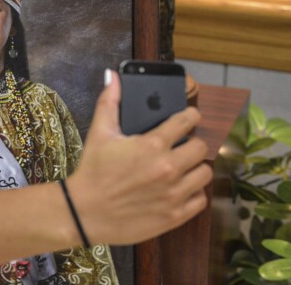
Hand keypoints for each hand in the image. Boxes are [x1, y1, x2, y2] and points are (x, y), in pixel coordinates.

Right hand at [65, 72, 212, 245]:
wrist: (85, 212)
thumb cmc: (93, 171)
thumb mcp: (99, 133)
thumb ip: (109, 102)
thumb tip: (113, 76)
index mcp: (152, 145)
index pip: (187, 121)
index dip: (190, 116)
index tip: (188, 118)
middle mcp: (168, 168)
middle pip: (201, 147)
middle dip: (191, 144)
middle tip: (179, 147)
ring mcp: (174, 193)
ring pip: (205, 173)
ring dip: (194, 168)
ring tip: (181, 168)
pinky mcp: (176, 215)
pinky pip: (200, 200)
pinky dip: (192, 194)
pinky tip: (178, 189)